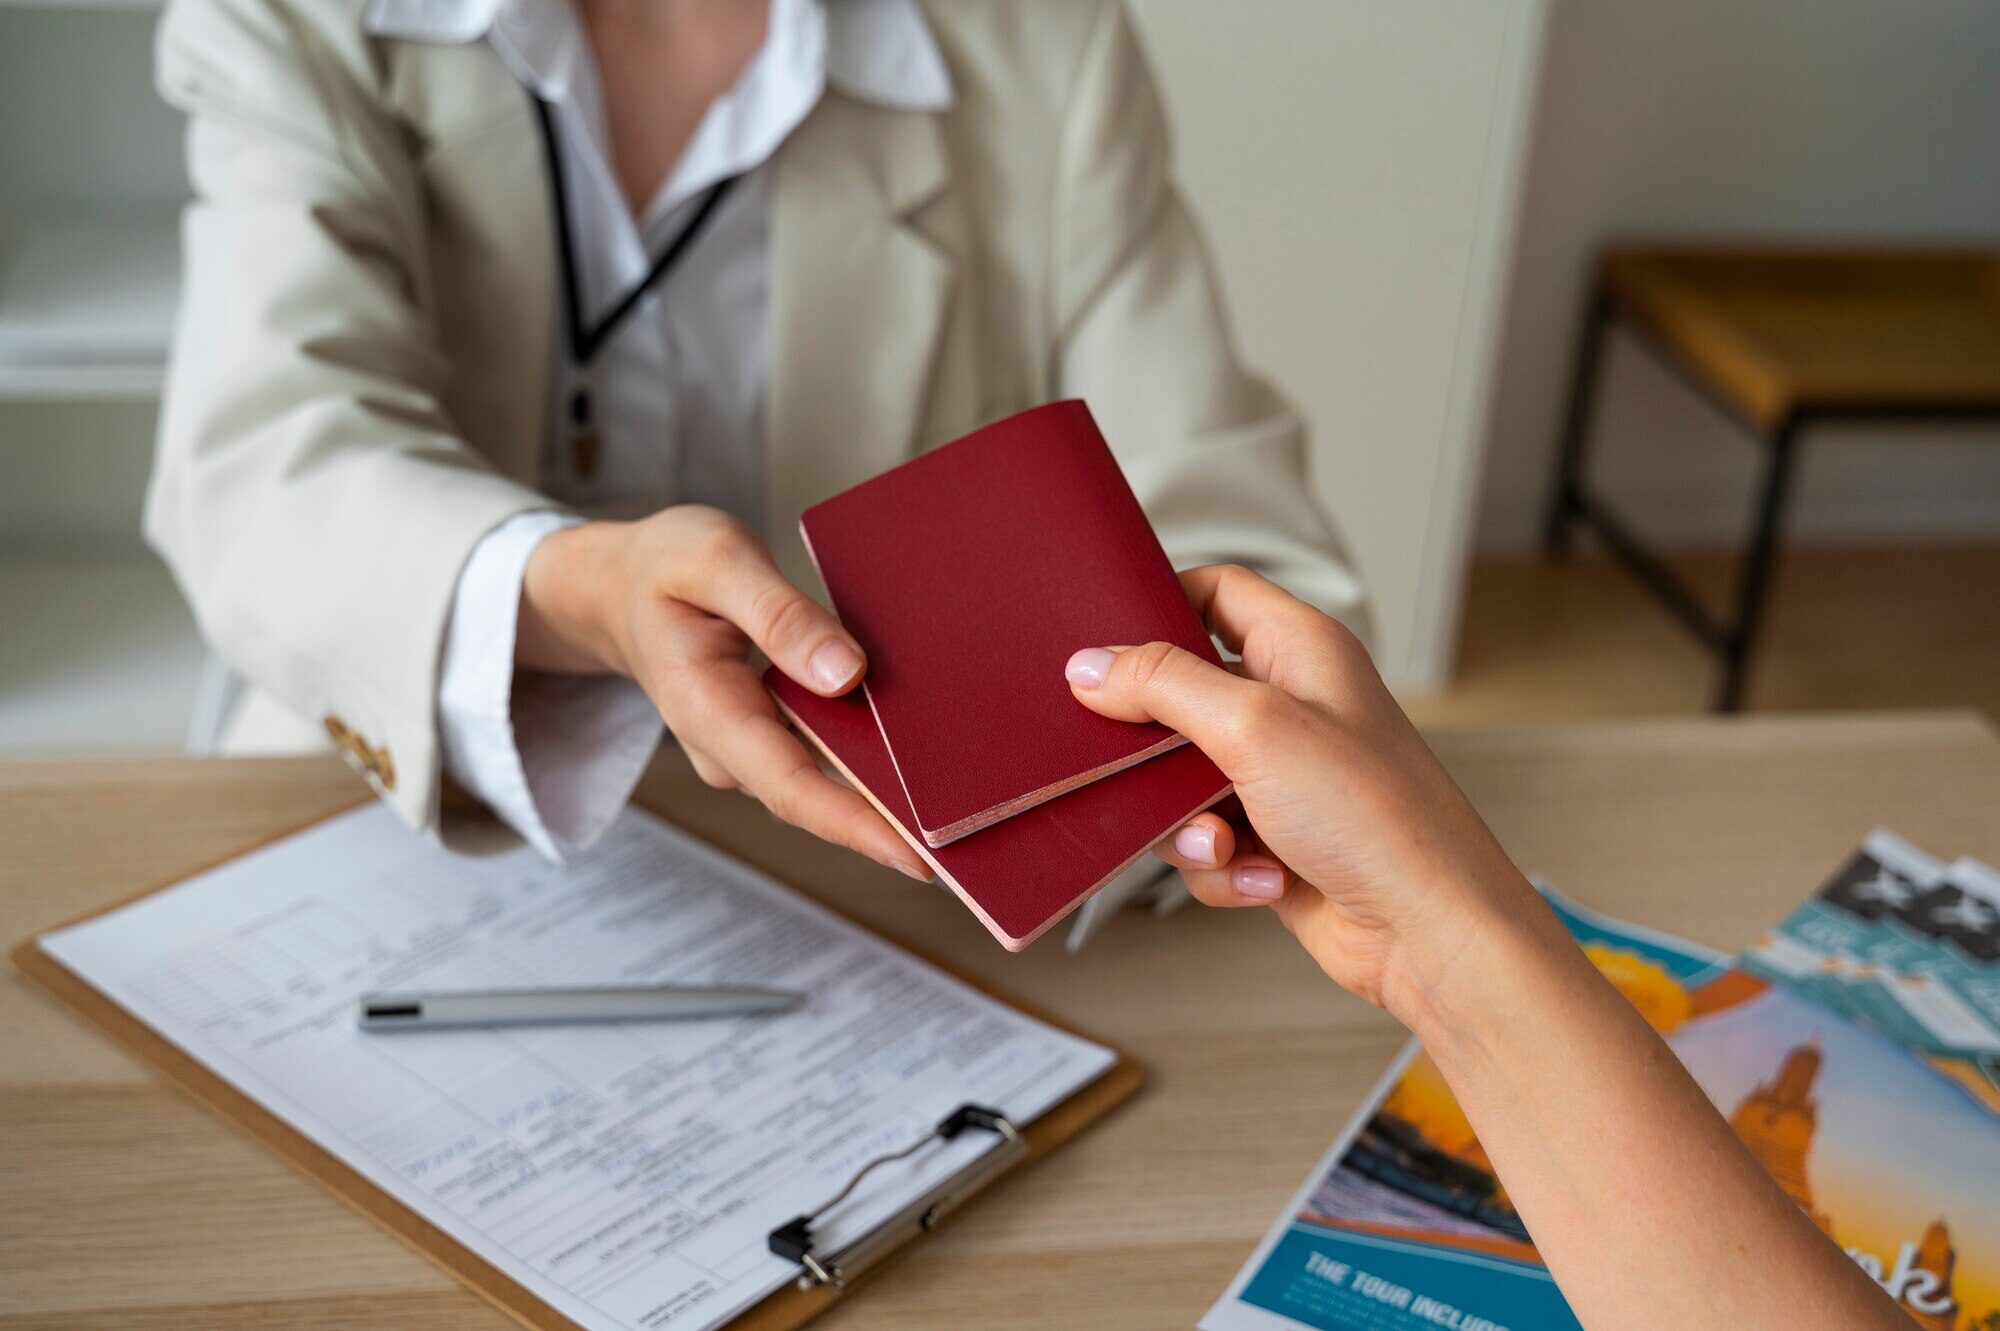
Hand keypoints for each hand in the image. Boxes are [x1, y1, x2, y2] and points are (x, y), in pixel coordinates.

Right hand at [518, 506, 929, 879]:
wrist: (618, 586)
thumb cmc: (665, 564)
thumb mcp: (715, 559)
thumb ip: (779, 614)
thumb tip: (846, 673)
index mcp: (704, 707)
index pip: (788, 785)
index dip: (855, 825)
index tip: (918, 855)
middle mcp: (727, 747)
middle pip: (814, 800)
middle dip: (888, 827)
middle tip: (970, 851)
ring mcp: (747, 748)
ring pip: (822, 784)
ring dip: (886, 801)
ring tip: (966, 817)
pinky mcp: (767, 736)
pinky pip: (822, 759)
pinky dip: (871, 766)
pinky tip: (927, 765)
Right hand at [1064, 565, 1550, 1014]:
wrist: (1427, 931)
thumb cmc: (1379, 818)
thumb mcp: (1255, 728)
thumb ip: (1163, 686)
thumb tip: (1092, 665)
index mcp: (1300, 649)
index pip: (1214, 592)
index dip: (1159, 608)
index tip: (1105, 645)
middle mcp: (1291, 705)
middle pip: (1180, 695)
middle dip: (1155, 745)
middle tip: (1140, 764)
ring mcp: (1281, 776)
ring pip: (1180, 781)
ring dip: (1187, 823)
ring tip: (1224, 841)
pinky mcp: (1271, 838)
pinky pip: (1204, 840)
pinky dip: (1221, 866)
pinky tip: (1263, 878)